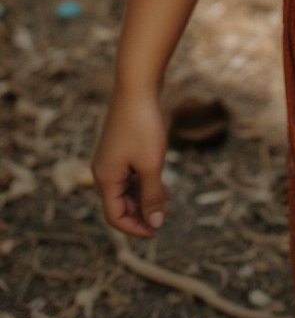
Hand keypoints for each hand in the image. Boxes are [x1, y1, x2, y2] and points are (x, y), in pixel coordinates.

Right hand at [91, 86, 170, 239]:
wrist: (138, 86)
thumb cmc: (143, 126)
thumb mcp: (151, 165)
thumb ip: (152, 196)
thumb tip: (155, 224)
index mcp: (105, 178)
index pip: (115, 216)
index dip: (135, 228)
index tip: (157, 231)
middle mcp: (103, 170)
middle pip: (120, 204)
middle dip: (142, 213)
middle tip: (166, 215)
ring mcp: (111, 158)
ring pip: (126, 189)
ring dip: (145, 197)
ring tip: (167, 199)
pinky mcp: (120, 146)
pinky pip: (129, 174)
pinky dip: (143, 182)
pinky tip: (162, 181)